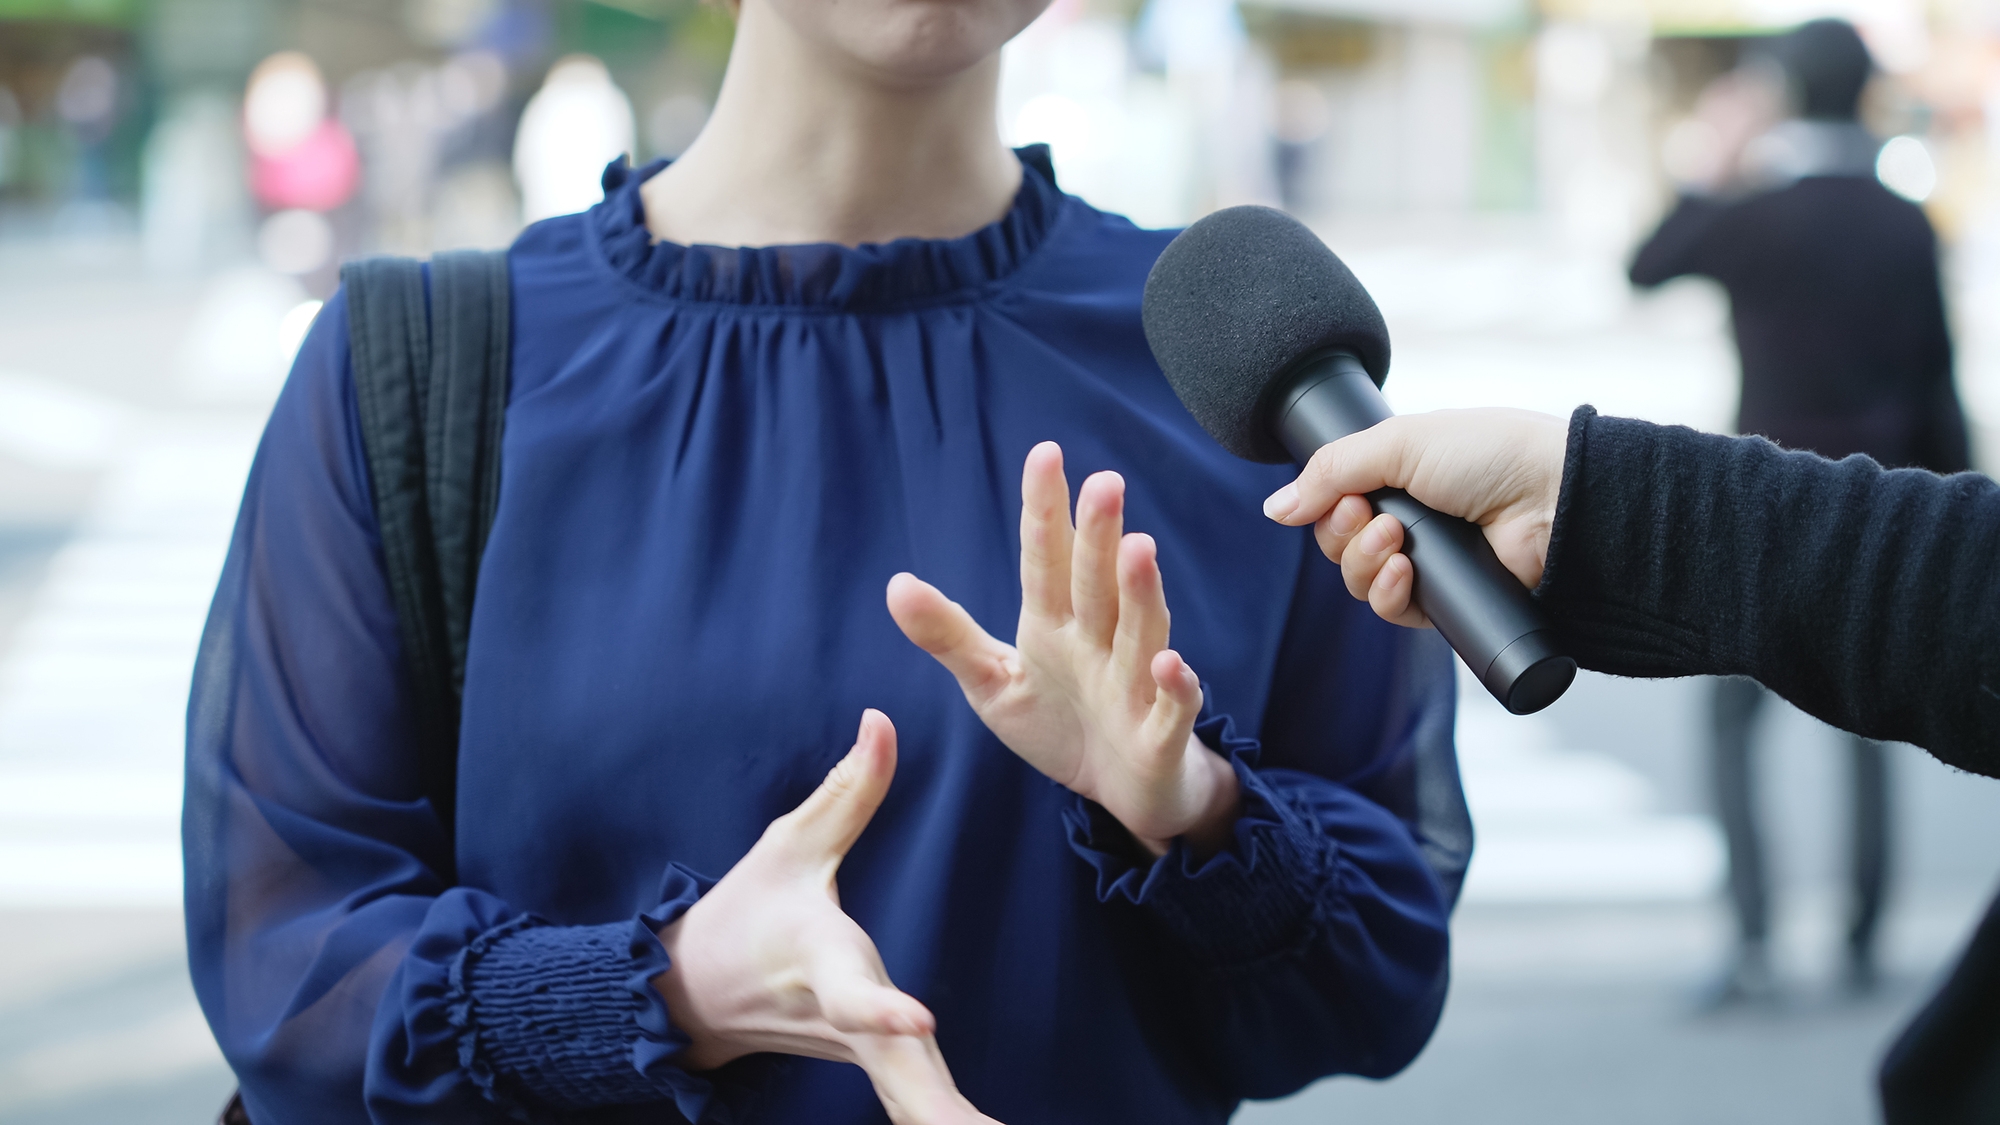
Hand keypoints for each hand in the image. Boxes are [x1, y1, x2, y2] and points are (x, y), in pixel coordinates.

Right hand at [652, 711, 1000, 1124]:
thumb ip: (848, 791)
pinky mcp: (879, 1070)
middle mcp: (842, 1023)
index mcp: (820, 966)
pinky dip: (950, 1124)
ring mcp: (860, 1057)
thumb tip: (884, 721)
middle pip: (898, 1078)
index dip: (882, 1011)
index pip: (852, 994)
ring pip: (913, 1101)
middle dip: (939, 1114)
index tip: (918, 1023)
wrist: (696, 996)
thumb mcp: (787, 846)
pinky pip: (921, 1103)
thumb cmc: (747, 913)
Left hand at [886, 442, 1238, 856]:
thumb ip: (949, 635)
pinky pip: (1172, 707)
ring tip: (1140, 548)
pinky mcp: (1159, 734)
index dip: (1046, 510)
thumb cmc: (1060, 724)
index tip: (1044, 454)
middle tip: (1104, 482)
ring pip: (1140, 632)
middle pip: (1096, 582)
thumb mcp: (993, 682)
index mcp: (1056, 624)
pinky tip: (1170, 664)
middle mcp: (1100, 642)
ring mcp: (1134, 685)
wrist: (1123, 791)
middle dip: (1099, 535)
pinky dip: (1176, 687)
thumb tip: (894, 582)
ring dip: (1141, 594)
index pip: (1046, 558)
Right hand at [1261, 409, 1565, 628]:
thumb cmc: (1490, 455)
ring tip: (1397, 542)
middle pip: (1341, 545)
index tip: (1347, 497)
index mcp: (1402, 476)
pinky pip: (1393, 611)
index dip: (1329, 505)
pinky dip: (1388, 594)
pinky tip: (1403, 573)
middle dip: (1344, 535)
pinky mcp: (1446, 602)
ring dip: (1365, 563)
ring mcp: (1429, 563)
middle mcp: (1413, 521)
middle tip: (1372, 517)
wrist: (1554, 499)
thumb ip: (1329, 472)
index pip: (1337, 503)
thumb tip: (1274, 508)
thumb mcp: (1398, 443)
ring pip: (1361, 582)